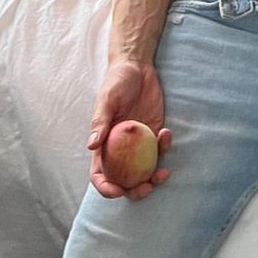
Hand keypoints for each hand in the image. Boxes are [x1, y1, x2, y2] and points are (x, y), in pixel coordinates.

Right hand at [87, 60, 172, 201]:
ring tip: (163, 173)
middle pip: (125, 179)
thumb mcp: (107, 99)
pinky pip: (161, 148)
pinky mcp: (155, 132)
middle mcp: (120, 148)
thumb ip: (100, 122)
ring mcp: (139, 143)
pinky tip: (166, 133)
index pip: (100, 174)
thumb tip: (91, 146)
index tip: (117, 190)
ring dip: (154, 177)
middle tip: (147, 188)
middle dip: (135, 191)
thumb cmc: (117, 81)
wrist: (138, 66)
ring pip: (145, 170)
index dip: (105, 187)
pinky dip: (164, 147)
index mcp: (103, 144)